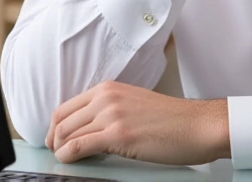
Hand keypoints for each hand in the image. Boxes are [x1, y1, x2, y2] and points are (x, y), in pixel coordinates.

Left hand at [45, 81, 229, 165]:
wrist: (197, 126)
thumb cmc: (172, 120)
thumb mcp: (134, 104)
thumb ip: (110, 110)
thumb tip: (88, 128)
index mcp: (109, 89)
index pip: (66, 107)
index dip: (55, 127)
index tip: (55, 140)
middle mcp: (107, 98)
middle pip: (62, 121)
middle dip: (54, 140)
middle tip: (57, 153)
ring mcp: (111, 115)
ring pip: (67, 135)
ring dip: (61, 151)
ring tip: (66, 160)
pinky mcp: (118, 134)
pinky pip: (78, 147)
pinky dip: (69, 157)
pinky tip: (71, 162)